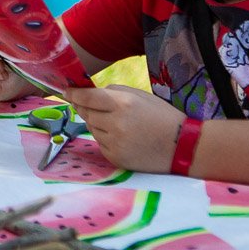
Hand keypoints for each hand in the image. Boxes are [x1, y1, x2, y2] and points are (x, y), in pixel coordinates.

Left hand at [64, 84, 184, 172]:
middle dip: (85, 108)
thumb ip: (114, 91)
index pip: (88, 97)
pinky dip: (105, 138)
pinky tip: (121, 136)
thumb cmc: (162, 116)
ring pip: (92, 128)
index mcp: (123, 104)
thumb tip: (89, 94)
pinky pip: (100, 143)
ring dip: (97, 123)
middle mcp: (116, 124)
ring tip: (116, 122)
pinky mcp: (115, 158)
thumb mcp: (140, 95)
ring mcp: (115, 143)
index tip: (66, 91)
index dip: (74, 94)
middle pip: (86, 113)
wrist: (182, 147)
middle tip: (90, 105)